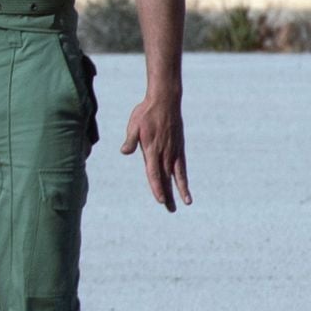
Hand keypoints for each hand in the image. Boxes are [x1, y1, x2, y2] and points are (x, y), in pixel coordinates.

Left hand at [121, 94, 190, 211]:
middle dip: (167, 194)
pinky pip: (182, 167)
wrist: (165, 101)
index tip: (160, 199)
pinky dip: (184, 178)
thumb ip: (130, 139)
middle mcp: (164, 153)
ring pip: (176, 175)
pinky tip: (186, 188)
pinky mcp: (179, 149)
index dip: (157, 186)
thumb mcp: (134, 124)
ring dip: (179, 190)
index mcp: (151, 149)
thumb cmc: (146, 113)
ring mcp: (173, 151)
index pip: (154, 172)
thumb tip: (124, 152)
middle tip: (170, 209)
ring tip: (185, 203)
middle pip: (165, 178)